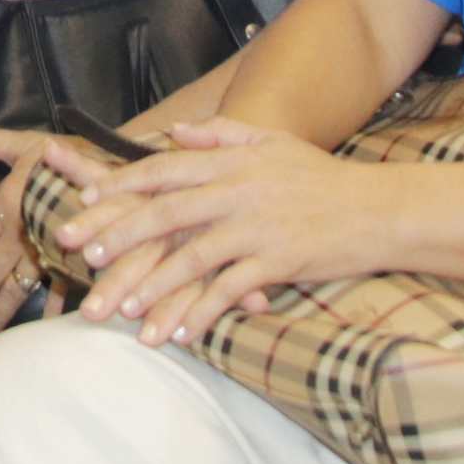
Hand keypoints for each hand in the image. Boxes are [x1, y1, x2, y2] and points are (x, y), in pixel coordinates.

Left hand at [0, 129, 55, 342]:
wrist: (116, 163)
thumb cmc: (67, 152)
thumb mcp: (23, 144)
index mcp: (5, 204)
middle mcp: (21, 231)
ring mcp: (46, 249)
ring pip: (16, 289)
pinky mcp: (73, 256)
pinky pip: (58, 287)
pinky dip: (53, 308)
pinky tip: (44, 328)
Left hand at [43, 116, 365, 347]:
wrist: (379, 209)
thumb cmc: (323, 177)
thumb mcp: (273, 142)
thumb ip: (222, 134)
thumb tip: (175, 131)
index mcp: (232, 160)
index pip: (163, 169)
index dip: (121, 183)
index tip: (85, 198)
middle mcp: (238, 190)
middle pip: (165, 212)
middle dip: (118, 234)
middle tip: (83, 255)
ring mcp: (257, 227)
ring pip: (191, 258)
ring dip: (152, 285)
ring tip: (121, 308)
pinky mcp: (278, 262)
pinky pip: (230, 292)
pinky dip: (202, 313)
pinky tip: (179, 332)